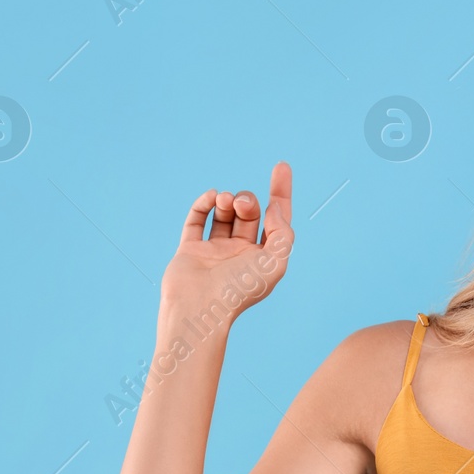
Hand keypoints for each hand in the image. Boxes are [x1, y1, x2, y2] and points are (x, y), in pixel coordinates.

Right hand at [161, 161, 294, 320]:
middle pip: (250, 212)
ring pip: (224, 213)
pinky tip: (211, 197)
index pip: (277, 218)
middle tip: (242, 203)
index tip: (282, 166)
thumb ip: (283, 233)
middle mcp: (241, 253)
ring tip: (225, 201)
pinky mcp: (190, 250)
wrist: (200, 308)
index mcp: (264, 257)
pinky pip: (197, 219)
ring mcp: (215, 251)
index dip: (281, 191)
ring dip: (228, 200)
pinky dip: (203, 204)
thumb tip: (274, 209)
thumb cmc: (240, 290)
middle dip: (249, 200)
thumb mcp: (276, 263)